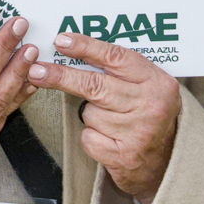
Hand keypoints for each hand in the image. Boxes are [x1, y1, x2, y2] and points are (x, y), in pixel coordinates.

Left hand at [27, 32, 179, 203]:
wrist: (167, 163)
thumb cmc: (150, 115)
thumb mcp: (148, 85)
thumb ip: (121, 69)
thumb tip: (74, 48)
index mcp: (157, 81)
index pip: (116, 57)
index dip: (86, 47)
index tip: (61, 41)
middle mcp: (149, 105)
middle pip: (94, 85)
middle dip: (61, 76)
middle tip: (36, 70)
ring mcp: (138, 132)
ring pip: (90, 113)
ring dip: (90, 114)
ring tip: (111, 120)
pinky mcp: (124, 156)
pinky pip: (89, 138)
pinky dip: (92, 137)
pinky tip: (109, 139)